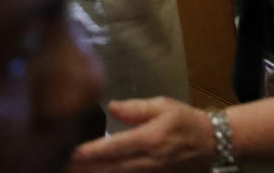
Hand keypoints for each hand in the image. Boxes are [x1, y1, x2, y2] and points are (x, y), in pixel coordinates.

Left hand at [69, 98, 214, 171]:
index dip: (91, 153)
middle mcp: (149, 160)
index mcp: (150, 138)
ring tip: (72, 171)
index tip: (71, 153)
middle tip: (60, 165)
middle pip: (111, 168)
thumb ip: (135, 108)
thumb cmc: (185, 120)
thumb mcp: (163, 105)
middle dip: (86, 168)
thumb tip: (111, 106)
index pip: (114, 147)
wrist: (213, 143)